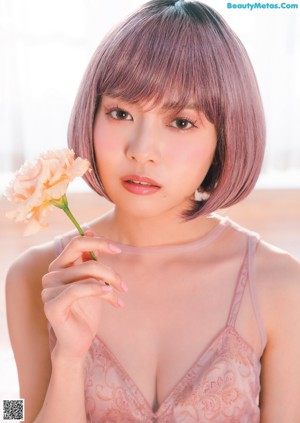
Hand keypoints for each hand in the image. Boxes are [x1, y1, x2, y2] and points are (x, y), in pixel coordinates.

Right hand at [41, 233, 125, 360]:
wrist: (78, 342)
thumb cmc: (87, 311)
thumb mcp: (93, 280)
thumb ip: (90, 258)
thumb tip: (90, 229)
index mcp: (59, 266)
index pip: (76, 243)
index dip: (98, 242)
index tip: (118, 249)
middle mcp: (50, 275)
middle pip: (85, 260)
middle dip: (108, 269)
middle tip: (123, 283)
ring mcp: (48, 290)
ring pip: (87, 274)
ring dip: (109, 283)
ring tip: (120, 295)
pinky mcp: (51, 306)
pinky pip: (78, 290)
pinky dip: (98, 291)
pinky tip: (112, 297)